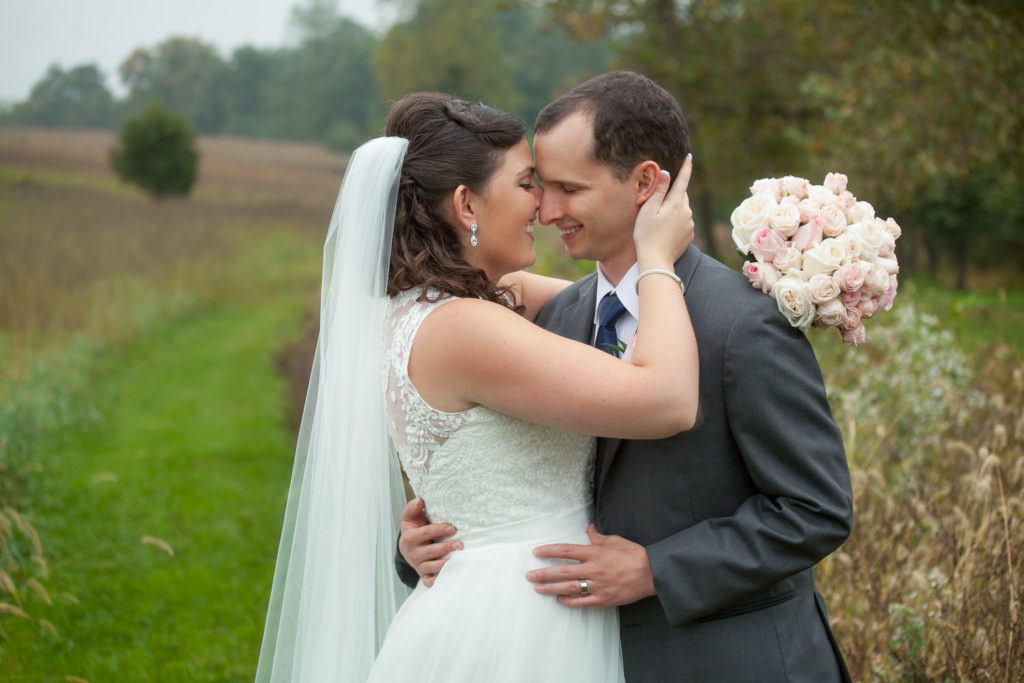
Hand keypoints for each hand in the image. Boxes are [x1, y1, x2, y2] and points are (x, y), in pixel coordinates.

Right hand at [398, 497, 461, 586]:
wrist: (407, 546)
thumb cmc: (413, 529)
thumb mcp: (410, 518)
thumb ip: (413, 508)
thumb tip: (420, 500)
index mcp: (410, 537)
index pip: (426, 533)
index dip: (439, 530)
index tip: (452, 528)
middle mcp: (413, 553)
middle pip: (431, 551)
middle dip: (446, 548)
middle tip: (460, 544)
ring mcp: (418, 565)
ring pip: (431, 567)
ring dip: (445, 564)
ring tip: (457, 559)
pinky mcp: (423, 575)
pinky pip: (429, 581)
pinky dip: (436, 581)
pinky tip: (447, 577)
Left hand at [525, 525, 655, 607]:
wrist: (652, 573)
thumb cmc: (633, 554)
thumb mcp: (614, 540)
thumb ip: (598, 536)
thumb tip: (589, 528)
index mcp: (594, 553)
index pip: (566, 551)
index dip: (549, 551)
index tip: (536, 552)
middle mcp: (593, 569)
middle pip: (563, 571)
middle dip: (544, 573)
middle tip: (529, 575)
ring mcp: (598, 585)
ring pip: (569, 587)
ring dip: (551, 588)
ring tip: (538, 589)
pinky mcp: (603, 599)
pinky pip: (582, 602)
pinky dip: (569, 601)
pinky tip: (559, 599)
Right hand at [633, 154, 694, 267]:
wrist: (656, 260)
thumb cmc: (647, 235)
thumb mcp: (648, 210)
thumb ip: (659, 190)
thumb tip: (667, 172)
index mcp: (676, 203)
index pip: (683, 180)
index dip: (686, 167)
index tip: (689, 156)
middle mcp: (686, 212)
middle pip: (680, 195)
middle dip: (672, 194)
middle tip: (658, 201)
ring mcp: (689, 224)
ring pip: (682, 209)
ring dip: (672, 209)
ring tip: (657, 220)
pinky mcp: (689, 235)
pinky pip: (683, 222)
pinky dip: (675, 222)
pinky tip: (664, 230)